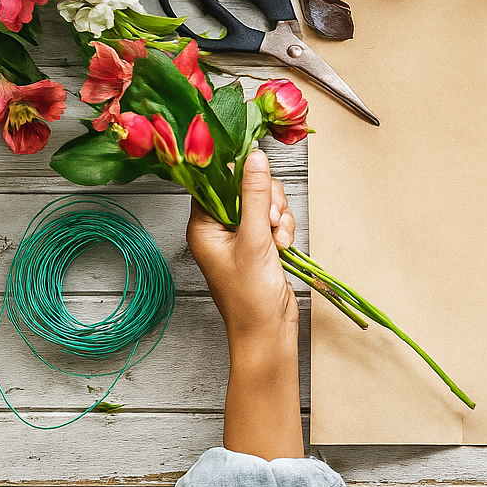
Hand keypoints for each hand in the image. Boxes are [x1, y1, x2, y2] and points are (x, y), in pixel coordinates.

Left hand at [187, 149, 297, 348]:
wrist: (268, 330)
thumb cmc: (249, 295)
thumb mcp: (254, 239)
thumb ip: (255, 195)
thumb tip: (255, 156)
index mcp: (203, 226)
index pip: (215, 183)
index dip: (237, 176)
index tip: (257, 177)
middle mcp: (219, 228)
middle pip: (245, 189)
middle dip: (266, 200)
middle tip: (269, 221)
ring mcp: (241, 236)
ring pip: (264, 203)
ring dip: (278, 216)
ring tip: (277, 239)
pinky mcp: (260, 243)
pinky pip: (274, 219)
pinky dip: (283, 228)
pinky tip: (283, 246)